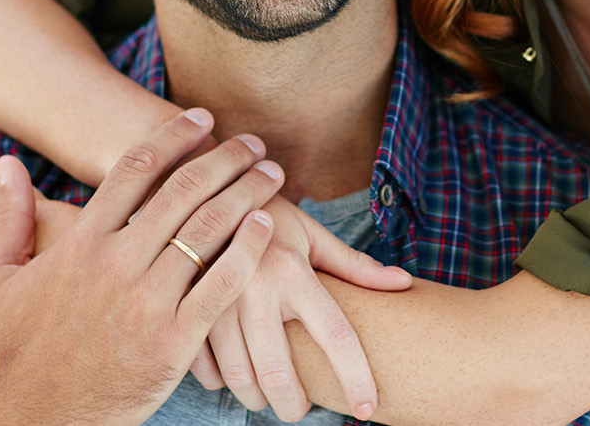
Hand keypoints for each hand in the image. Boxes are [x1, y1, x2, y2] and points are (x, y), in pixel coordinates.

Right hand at [0, 109, 278, 425]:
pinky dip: (248, 250)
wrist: (41, 414)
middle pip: (182, 191)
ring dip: (246, 194)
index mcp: (80, 241)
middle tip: (252, 142)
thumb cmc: (21, 346)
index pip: (134, 169)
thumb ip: (7, 217)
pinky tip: (267, 228)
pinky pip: (222, 286)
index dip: (173, 137)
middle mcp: (116, 262)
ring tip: (271, 175)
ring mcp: (147, 301)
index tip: (202, 119)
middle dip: (224, 158)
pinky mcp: (174, 340)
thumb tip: (8, 164)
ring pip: (208, 230)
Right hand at [191, 193, 411, 421]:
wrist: (198, 185)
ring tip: (267, 395)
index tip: (367, 409)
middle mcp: (254, 287)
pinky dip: (219, 381)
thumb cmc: (265, 214)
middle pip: (281, 373)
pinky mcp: (185, 306)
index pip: (336, 337)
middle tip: (299, 410)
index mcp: (292, 270)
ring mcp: (215, 299)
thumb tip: (404, 283)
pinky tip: (231, 375)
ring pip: (240, 377)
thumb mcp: (310, 234)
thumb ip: (354, 265)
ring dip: (258, 398)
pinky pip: (204, 366)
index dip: (356, 379)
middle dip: (294, 406)